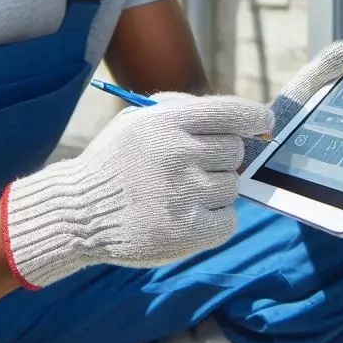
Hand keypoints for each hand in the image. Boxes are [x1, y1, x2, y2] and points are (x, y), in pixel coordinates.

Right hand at [3, 93, 273, 287]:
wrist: (79, 212)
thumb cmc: (116, 161)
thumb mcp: (138, 119)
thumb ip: (183, 110)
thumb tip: (239, 117)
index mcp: (168, 122)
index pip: (231, 113)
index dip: (254, 117)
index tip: (263, 122)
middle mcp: (180, 154)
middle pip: (235, 151)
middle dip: (221, 157)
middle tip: (193, 167)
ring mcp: (186, 194)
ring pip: (232, 187)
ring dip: (215, 190)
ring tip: (180, 194)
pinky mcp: (189, 232)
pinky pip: (229, 220)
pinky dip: (215, 220)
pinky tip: (187, 216)